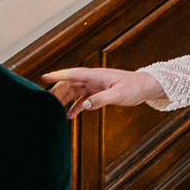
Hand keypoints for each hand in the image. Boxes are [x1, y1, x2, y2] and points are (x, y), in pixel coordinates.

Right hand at [43, 67, 164, 117]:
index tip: (44, 77)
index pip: (73, 74)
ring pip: (74, 91)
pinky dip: (76, 106)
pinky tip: (70, 116)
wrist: (145, 87)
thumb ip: (100, 100)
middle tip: (47, 102)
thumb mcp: (118, 94)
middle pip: (70, 83)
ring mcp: (95, 86)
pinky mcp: (98, 93)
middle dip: (58, 91)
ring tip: (55, 110)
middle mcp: (93, 79)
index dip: (58, 75)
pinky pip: (83, 99)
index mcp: (96, 75)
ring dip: (65, 100)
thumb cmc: (134, 87)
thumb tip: (84, 106)